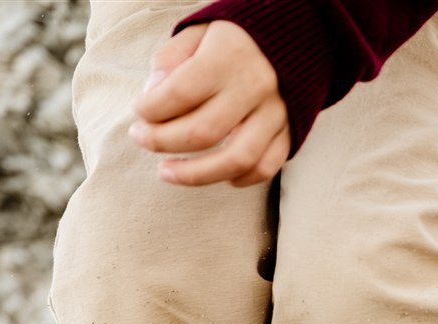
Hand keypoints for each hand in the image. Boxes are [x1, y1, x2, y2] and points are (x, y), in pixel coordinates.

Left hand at [130, 22, 288, 187]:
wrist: (298, 35)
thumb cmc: (238, 36)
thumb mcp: (200, 31)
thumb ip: (172, 58)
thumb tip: (151, 94)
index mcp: (228, 57)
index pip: (179, 94)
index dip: (150, 109)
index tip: (139, 111)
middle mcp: (255, 88)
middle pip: (202, 133)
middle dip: (162, 142)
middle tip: (141, 139)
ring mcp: (276, 114)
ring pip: (236, 160)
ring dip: (195, 175)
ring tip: (167, 173)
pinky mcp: (290, 131)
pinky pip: (266, 167)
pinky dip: (239, 178)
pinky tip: (216, 175)